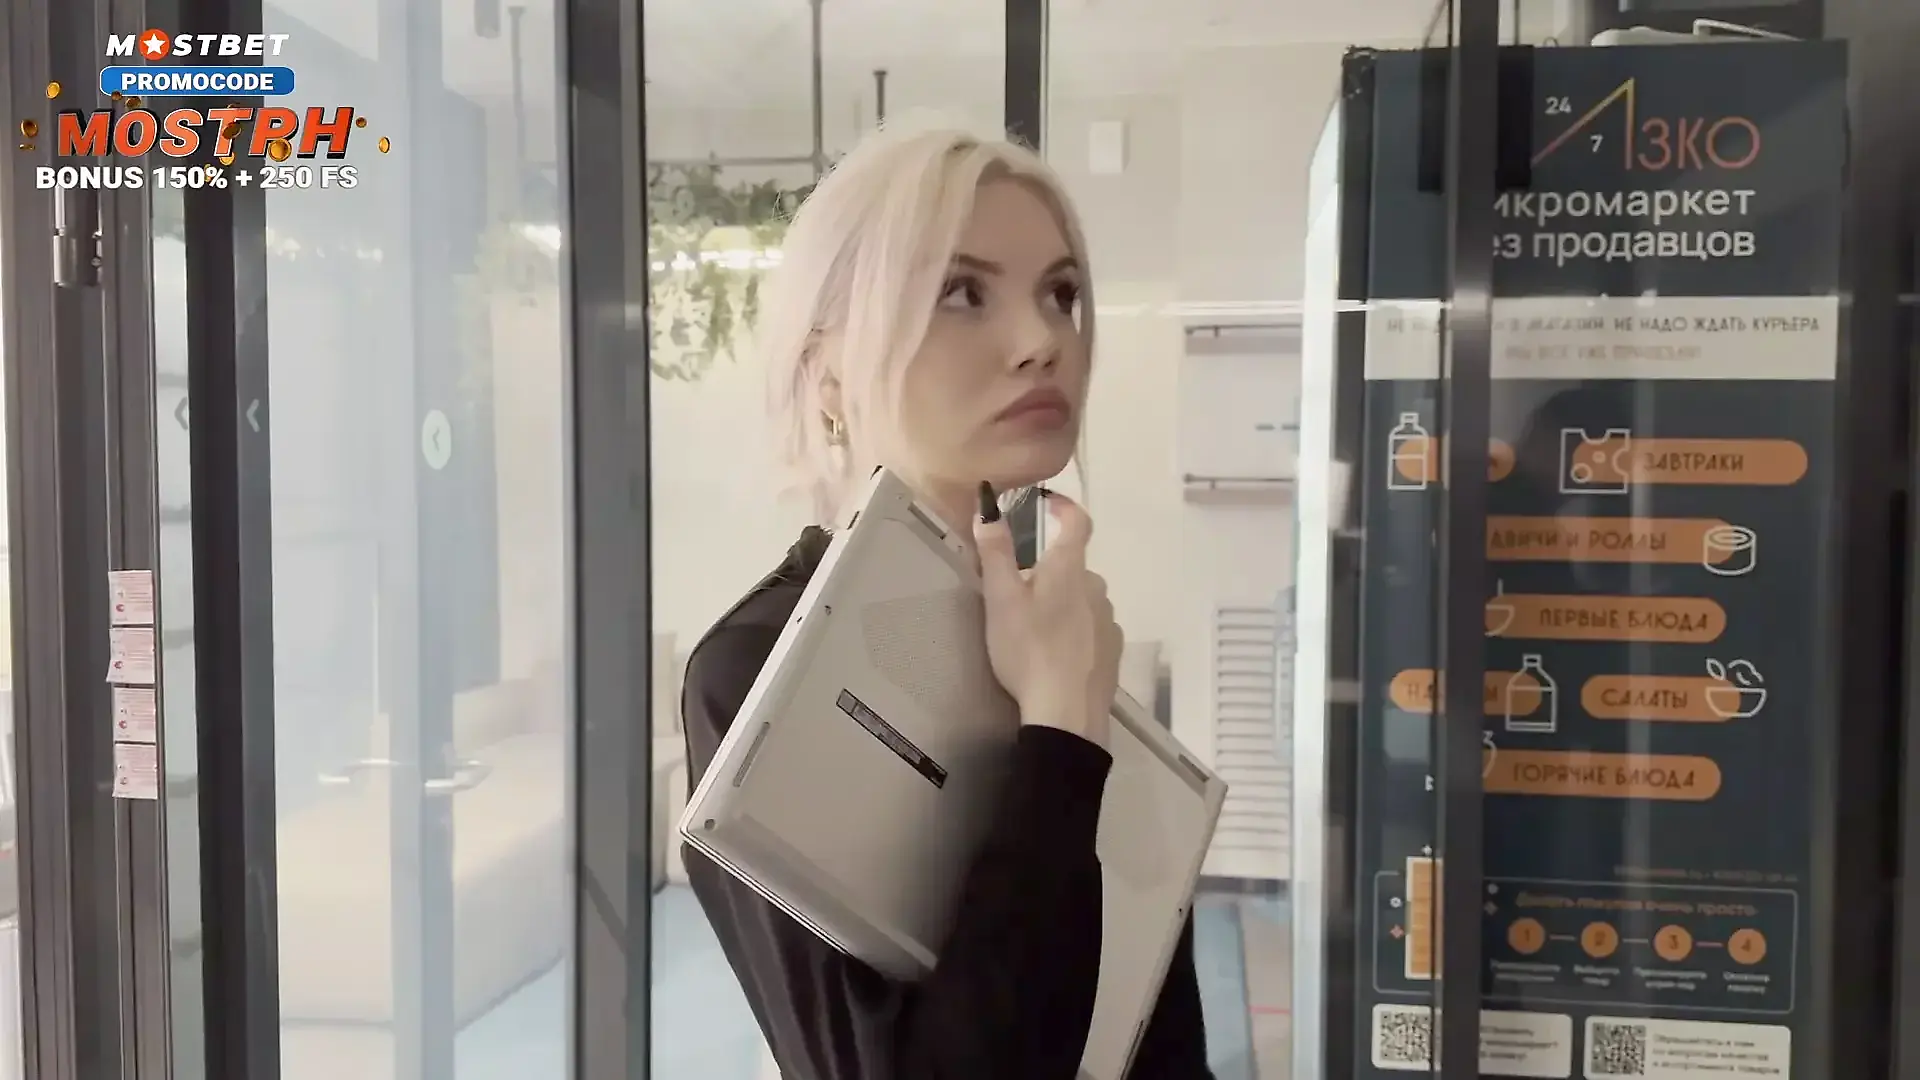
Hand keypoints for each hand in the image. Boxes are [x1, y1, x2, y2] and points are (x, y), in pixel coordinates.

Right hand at [973, 484, 1122, 745]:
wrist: (1067, 713)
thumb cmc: (1029, 650)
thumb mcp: (1001, 600)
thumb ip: (995, 552)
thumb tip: (987, 508)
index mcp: (1070, 569)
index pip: (1078, 522)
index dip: (1065, 507)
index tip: (1048, 503)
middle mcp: (1097, 588)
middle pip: (1073, 568)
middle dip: (1049, 573)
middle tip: (1017, 597)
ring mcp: (1109, 621)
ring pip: (1082, 600)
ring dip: (1061, 605)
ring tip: (1034, 633)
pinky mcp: (1113, 651)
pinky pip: (1092, 629)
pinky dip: (1075, 633)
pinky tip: (1056, 656)